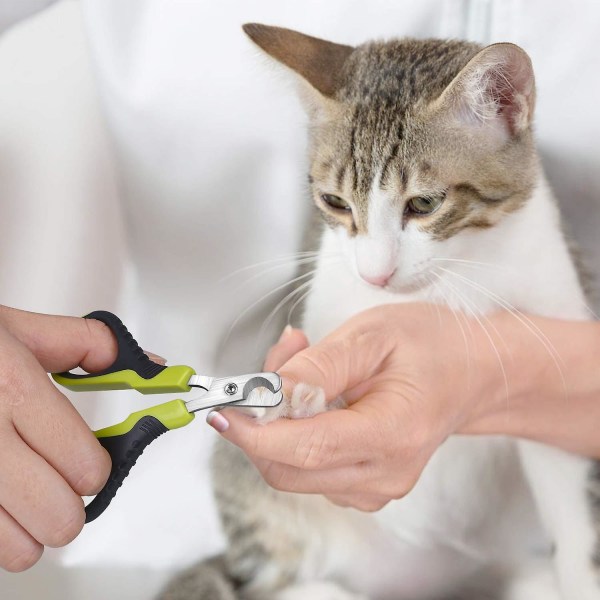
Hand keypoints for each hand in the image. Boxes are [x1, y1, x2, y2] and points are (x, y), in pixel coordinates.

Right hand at [0, 306, 116, 571]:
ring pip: (21, 550)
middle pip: (60, 516)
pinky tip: (0, 503)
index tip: (90, 460)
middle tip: (60, 481)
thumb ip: (94, 344)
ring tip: (27, 498)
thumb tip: (151, 367)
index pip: (85, 463)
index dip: (96, 467)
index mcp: (14, 388)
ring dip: (34, 529)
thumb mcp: (25, 330)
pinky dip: (0, 536)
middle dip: (71, 502)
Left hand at [211, 304, 500, 511]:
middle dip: (259, 422)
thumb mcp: (374, 335)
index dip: (254, 431)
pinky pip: (309, 467)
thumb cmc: (433, 346)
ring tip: (303, 363)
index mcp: (391, 434)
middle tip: (272, 364)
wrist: (472, 371)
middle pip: (288, 469)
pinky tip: (314, 393)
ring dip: (278, 422)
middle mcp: (383, 474)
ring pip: (293, 469)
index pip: (304, 448)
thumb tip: (269, 393)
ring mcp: (375, 486)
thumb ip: (319, 367)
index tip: (223, 407)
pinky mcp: (365, 484)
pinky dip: (294, 432)